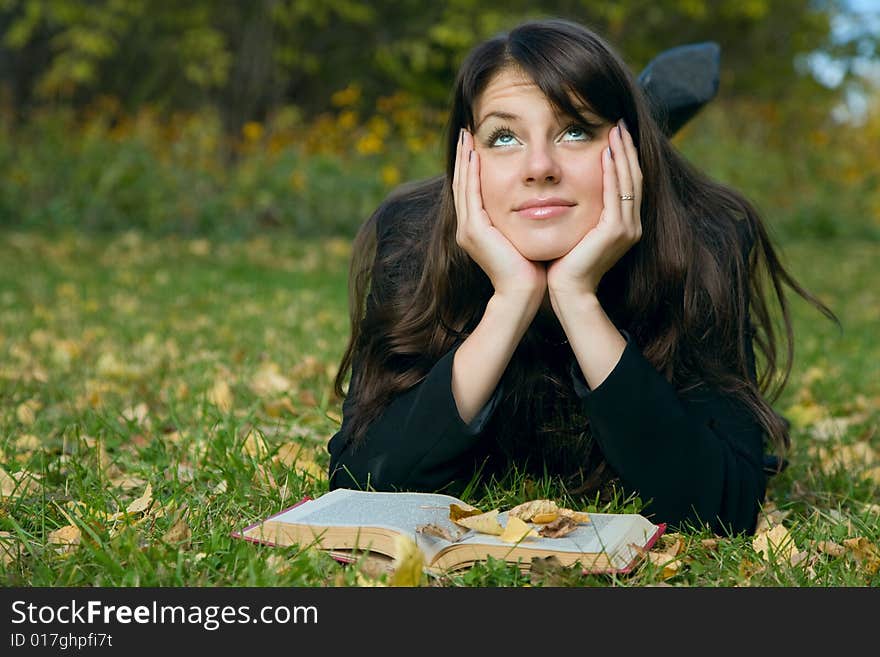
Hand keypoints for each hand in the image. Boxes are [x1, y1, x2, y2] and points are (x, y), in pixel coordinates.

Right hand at [453, 129, 546, 301]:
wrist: (523, 292)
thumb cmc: (530, 268)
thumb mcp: (523, 235)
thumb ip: (521, 217)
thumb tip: (536, 199)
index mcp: (476, 229)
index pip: (470, 190)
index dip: (471, 166)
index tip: (476, 143)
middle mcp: (466, 228)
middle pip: (461, 183)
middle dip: (464, 157)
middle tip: (466, 131)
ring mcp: (467, 229)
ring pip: (462, 185)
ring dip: (465, 159)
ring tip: (468, 136)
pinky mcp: (475, 230)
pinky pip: (471, 194)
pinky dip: (472, 173)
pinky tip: (476, 154)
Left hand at [546, 120, 642, 298]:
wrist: (568, 291)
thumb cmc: (565, 263)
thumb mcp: (578, 230)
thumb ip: (583, 211)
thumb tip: (571, 188)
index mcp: (624, 225)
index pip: (628, 183)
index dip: (625, 157)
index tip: (615, 133)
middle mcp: (632, 225)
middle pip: (634, 177)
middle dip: (627, 149)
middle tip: (619, 123)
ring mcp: (627, 229)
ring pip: (628, 182)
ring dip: (622, 154)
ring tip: (615, 131)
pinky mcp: (615, 232)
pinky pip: (615, 195)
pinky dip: (612, 173)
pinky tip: (606, 154)